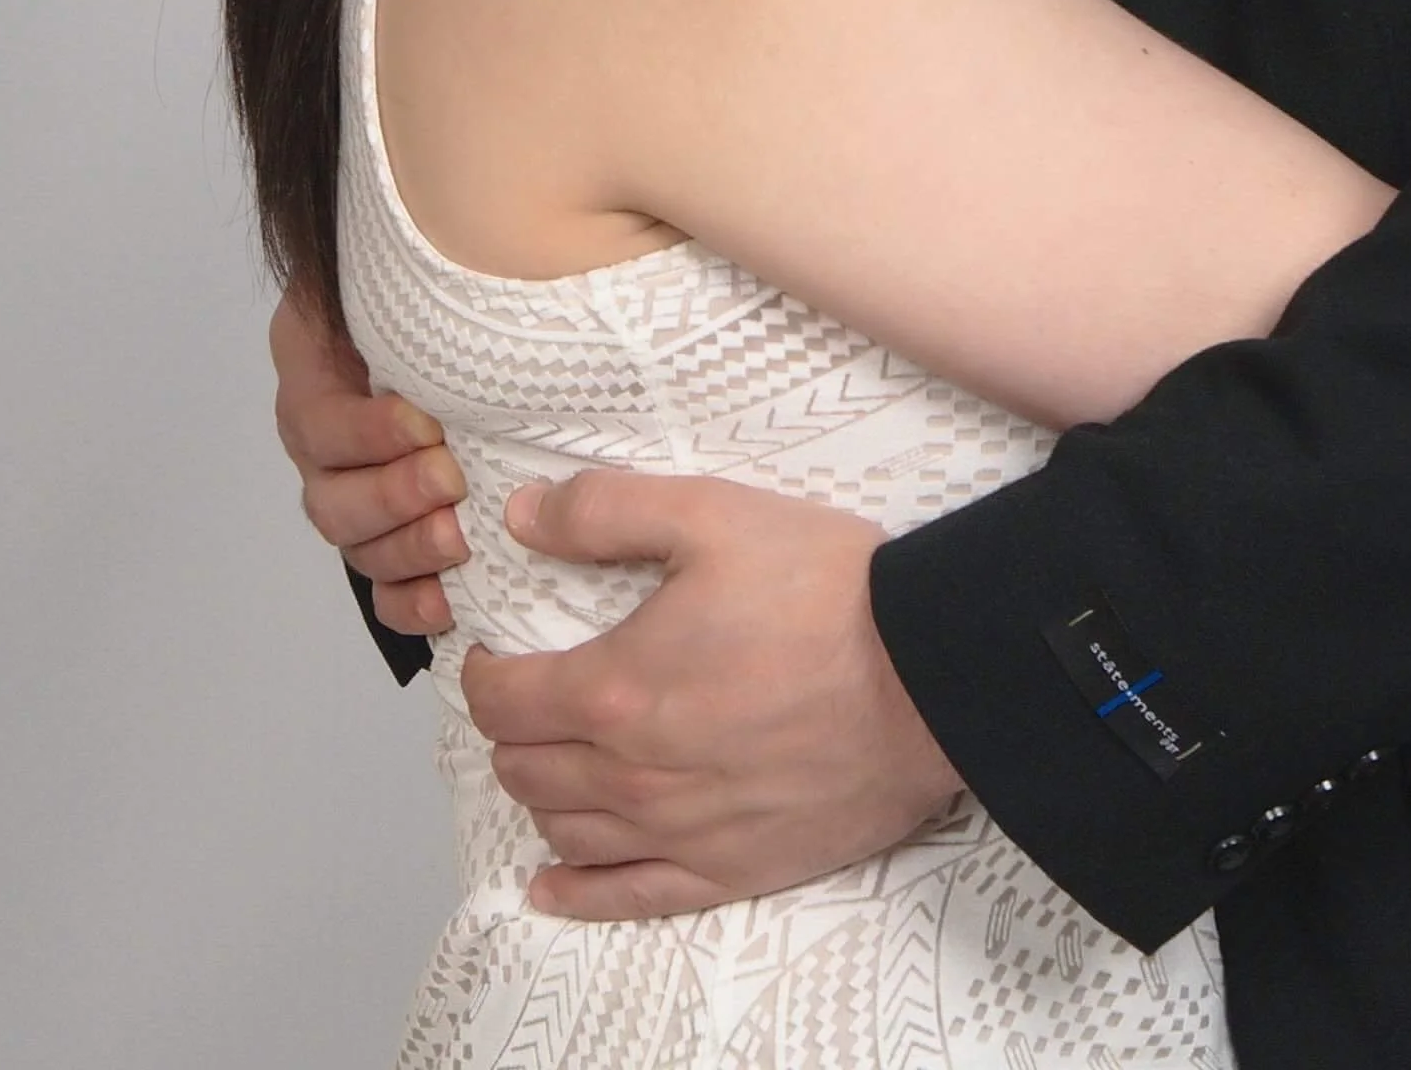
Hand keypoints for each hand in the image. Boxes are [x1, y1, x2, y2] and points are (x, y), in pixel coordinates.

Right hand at [269, 283, 467, 633]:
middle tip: (449, 479)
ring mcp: (353, 490)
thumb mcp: (405, 261)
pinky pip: (381, 587)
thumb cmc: (446, 277)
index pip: (317, 415)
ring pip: (352, 543)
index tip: (423, 422)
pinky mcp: (391, 534)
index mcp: (314, 365)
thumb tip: (450, 242)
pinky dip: (409, 601)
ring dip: (404, 547)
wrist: (475, 315)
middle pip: (329, 493)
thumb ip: (418, 260)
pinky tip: (446, 601)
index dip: (365, 430)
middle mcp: (323, 437)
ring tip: (458, 538)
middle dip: (391, 494)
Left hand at [461, 472, 960, 919]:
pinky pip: (626, 897)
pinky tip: (552, 885)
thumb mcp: (712, 514)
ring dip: (542, 794)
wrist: (927, 676)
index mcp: (615, 686)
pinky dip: (576, 892)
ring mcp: (677, 832)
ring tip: (556, 760)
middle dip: (512, 730)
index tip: (495, 654)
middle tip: (530, 698)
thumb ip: (605, 512)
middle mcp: (631, 774)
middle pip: (525, 768)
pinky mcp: (728, 870)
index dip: (483, 674)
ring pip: (566, 830)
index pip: (502, 700)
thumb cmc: (825, 590)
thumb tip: (520, 517)